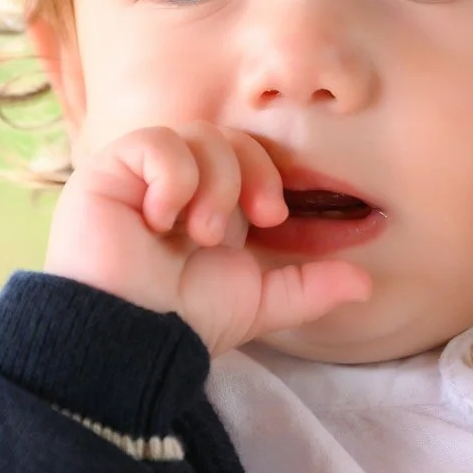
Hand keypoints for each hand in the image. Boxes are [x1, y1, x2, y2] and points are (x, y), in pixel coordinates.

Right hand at [44, 121, 370, 354]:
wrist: (131, 338)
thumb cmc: (184, 321)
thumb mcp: (259, 303)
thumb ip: (309, 288)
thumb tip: (365, 284)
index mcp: (210, 206)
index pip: (250, 157)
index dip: (270, 175)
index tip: (276, 219)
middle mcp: (176, 186)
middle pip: (229, 137)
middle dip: (253, 172)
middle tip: (258, 218)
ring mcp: (140, 177)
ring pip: (198, 135)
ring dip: (215, 183)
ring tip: (200, 234)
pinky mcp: (107, 173)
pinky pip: (157, 143)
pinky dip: (173, 177)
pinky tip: (161, 219)